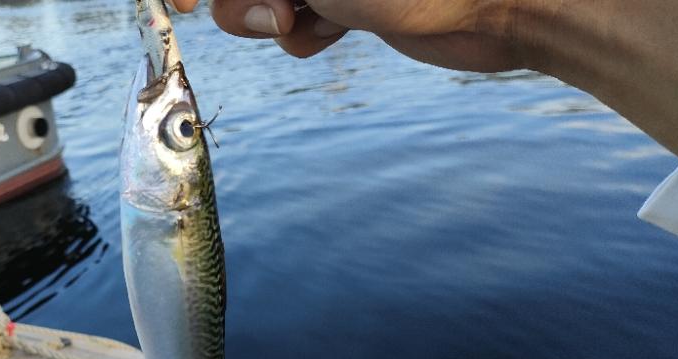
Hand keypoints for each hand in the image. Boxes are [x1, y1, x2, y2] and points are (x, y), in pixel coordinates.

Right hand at [169, 0, 522, 71]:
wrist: (496, 5)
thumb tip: (242, 4)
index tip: (181, 3)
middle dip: (245, 0)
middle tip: (282, 11)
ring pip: (261, 1)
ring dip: (275, 19)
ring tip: (314, 19)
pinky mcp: (346, 2)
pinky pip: (298, 26)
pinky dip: (307, 36)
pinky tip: (342, 30)